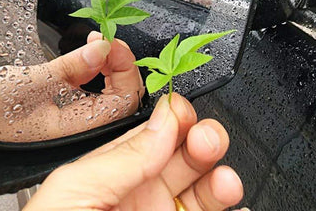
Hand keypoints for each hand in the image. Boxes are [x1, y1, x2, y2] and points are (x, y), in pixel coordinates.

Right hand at [0, 32, 143, 141]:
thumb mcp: (30, 83)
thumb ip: (71, 67)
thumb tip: (103, 47)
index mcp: (79, 129)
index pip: (125, 100)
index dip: (126, 67)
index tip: (113, 42)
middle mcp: (82, 129)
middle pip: (122, 95)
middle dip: (119, 63)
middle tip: (104, 40)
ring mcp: (74, 121)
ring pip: (109, 92)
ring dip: (108, 65)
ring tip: (97, 43)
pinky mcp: (64, 111)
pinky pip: (92, 91)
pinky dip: (95, 70)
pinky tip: (87, 56)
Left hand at [24, 93, 243, 210]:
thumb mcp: (77, 188)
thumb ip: (124, 156)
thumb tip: (165, 118)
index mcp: (114, 172)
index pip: (154, 135)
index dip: (174, 119)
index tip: (185, 114)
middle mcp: (140, 195)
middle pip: (183, 159)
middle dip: (201, 142)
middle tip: (208, 141)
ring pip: (202, 194)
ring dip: (219, 180)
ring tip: (225, 182)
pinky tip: (237, 209)